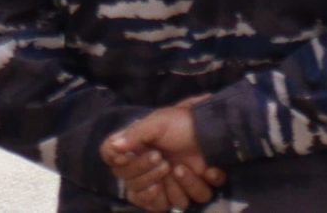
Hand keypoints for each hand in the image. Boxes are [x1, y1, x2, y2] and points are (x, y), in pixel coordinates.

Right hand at [103, 104, 223, 208]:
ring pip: (167, 202)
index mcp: (139, 159)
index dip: (131, 171)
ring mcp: (173, 185)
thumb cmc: (181, 122)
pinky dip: (197, 184)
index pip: (122, 175)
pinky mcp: (194, 188)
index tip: (134, 158)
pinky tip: (204, 169)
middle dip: (150, 177)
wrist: (213, 125)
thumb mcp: (155, 124)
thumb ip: (133, 135)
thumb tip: (113, 146)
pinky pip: (192, 200)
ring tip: (182, 167)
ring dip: (176, 185)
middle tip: (163, 161)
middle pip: (138, 193)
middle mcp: (152, 175)